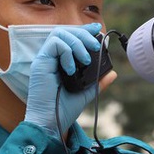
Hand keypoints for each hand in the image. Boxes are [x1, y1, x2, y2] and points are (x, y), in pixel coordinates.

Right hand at [24, 23, 115, 137]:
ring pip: (60, 33)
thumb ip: (97, 82)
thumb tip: (113, 73)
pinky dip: (67, 52)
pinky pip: (54, 44)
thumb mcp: (86, 93)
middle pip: (66, 31)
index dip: (84, 30)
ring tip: (86, 59)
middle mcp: (52, 58)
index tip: (98, 30)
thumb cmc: (63, 110)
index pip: (71, 37)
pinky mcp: (40, 63)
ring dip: (77, 42)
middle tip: (95, 47)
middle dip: (83, 34)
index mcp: (61, 62)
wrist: (51, 123)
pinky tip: (71, 69)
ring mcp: (45, 59)